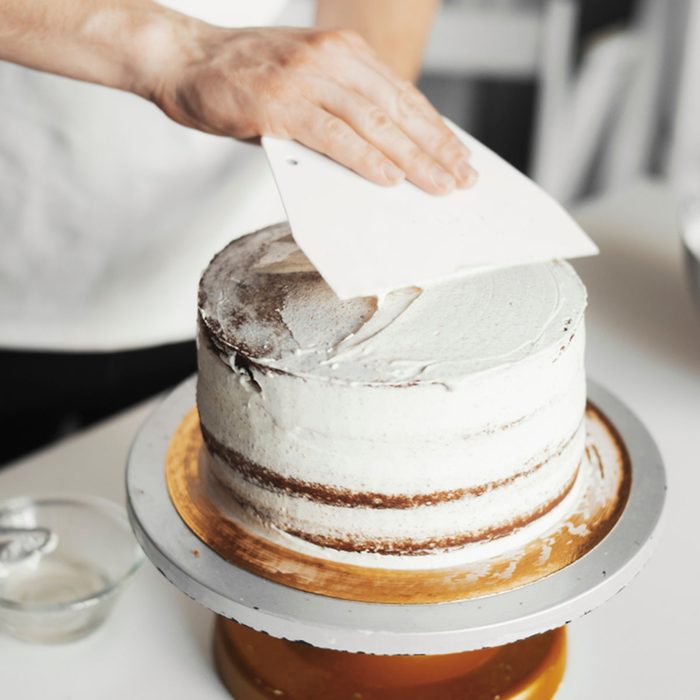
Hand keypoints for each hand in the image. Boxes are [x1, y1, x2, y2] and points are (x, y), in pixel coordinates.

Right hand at [153, 25, 475, 194]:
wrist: (182, 59)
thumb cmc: (241, 77)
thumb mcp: (302, 82)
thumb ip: (339, 110)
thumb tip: (378, 154)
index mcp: (343, 50)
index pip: (402, 95)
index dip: (435, 129)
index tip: (459, 155)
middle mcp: (332, 58)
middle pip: (397, 110)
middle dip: (436, 148)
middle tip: (463, 177)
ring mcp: (306, 78)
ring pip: (374, 123)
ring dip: (412, 158)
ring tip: (440, 185)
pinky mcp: (280, 103)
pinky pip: (334, 135)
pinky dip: (364, 158)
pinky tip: (389, 178)